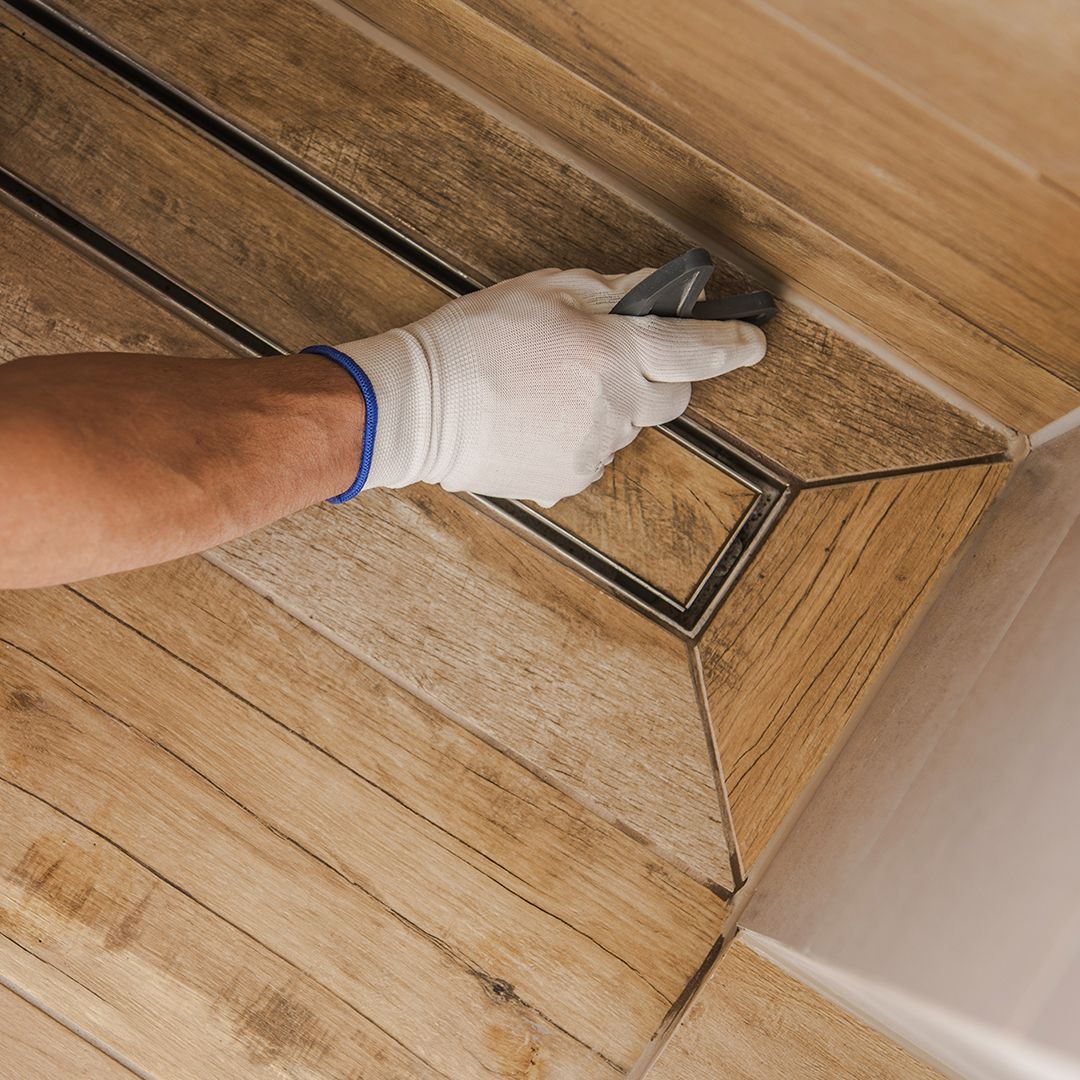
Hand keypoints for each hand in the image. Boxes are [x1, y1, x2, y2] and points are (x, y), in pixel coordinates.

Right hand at [336, 267, 766, 505]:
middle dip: (660, 376)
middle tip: (616, 360)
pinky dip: (577, 436)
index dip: (733, 343)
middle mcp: (614, 406)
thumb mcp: (544, 290)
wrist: (420, 408)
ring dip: (609, 406)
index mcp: (612, 352)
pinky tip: (536, 419)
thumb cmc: (474, 342)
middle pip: (673, 396)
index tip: (753, 341)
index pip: (697, 348)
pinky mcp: (567, 480)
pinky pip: (592, 454)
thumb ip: (611, 291)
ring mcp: (592, 449)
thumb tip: (654, 292)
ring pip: (628, 426)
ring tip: (550, 390)